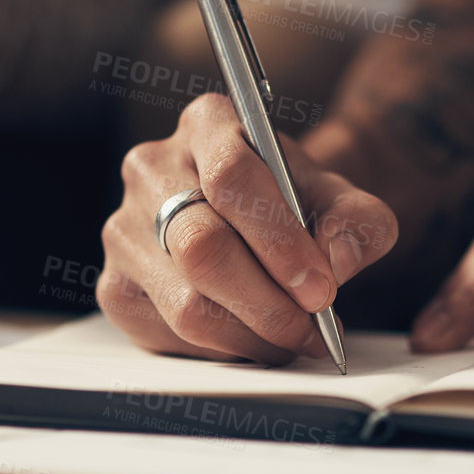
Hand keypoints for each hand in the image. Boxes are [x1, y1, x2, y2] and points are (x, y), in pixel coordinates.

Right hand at [98, 94, 398, 362]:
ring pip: (186, 303)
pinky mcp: (116, 285)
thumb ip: (357, 222)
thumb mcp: (343, 200)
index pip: (231, 176)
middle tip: (314, 328)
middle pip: (202, 246)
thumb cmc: (298, 205)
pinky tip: (253, 338)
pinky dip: (223, 350)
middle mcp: (152, 168)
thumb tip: (334, 261)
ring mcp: (124, 228)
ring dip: (252, 335)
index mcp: (208, 124)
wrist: (263, 222)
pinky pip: (169, 335)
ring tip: (294, 339)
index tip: (320, 288)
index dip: (279, 240)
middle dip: (269, 302)